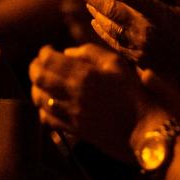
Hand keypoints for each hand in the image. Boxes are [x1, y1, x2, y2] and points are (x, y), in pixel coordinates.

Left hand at [29, 44, 157, 159]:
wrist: (145, 129)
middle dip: (34, 69)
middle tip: (37, 64)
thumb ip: (91, 53)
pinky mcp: (74, 130)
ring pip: (40, 99)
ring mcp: (72, 114)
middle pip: (39, 78)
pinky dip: (42, 110)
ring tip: (40, 83)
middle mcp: (74, 94)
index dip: (43, 53)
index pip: (49, 60)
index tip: (47, 50)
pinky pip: (48, 119)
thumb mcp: (118, 64)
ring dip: (36, 88)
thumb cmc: (135, 92)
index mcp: (84, 74)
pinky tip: (47, 105)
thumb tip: (67, 52)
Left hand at [72, 0, 179, 89]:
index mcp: (158, 14)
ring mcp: (139, 46)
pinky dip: (102, 32)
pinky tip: (96, 26)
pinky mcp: (137, 58)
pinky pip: (114, 43)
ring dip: (95, 14)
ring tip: (85, 4)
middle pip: (112, 10)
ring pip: (110, 27)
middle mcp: (145, 29)